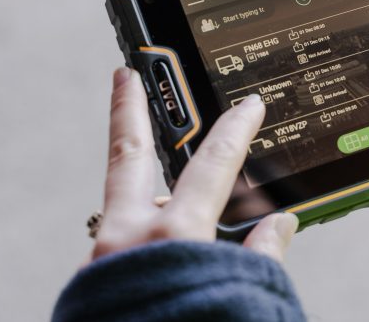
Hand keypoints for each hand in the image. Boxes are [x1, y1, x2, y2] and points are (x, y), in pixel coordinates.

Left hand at [90, 68, 296, 263]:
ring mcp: (101, 258)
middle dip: (129, 110)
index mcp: (175, 236)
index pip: (214, 163)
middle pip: (129, 155)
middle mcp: (129, 238)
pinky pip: (118, 245)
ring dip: (139, 186)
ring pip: (120, 206)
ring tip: (159, 176)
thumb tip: (279, 225)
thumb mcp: (242, 293)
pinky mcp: (89, 281)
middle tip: (125, 75)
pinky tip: (153, 243)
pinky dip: (138, 235)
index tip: (248, 105)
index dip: (236, 128)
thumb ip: (261, 256)